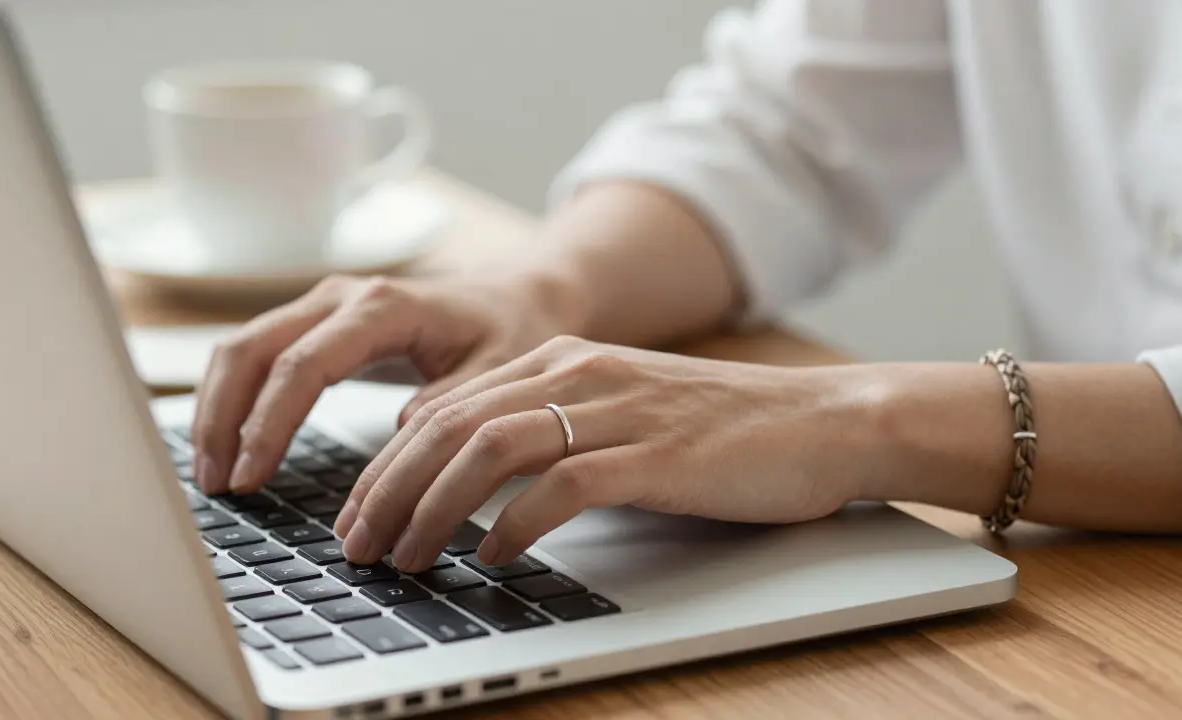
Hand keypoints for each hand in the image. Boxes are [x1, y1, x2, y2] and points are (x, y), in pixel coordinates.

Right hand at [190, 273, 578, 494]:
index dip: (268, 423)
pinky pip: (258, 354)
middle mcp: (342, 296)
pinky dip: (234, 398)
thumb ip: (451, 403)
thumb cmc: (510, 332)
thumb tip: (400, 438)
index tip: (250, 477)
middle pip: (252, 349)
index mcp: (383, 307)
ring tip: (211, 475)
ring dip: (217, 409)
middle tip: (214, 485)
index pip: (303, 364)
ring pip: (242, 348)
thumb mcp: (499, 372)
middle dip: (223, 418)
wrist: (518, 296)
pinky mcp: (319, 324)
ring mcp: (324, 305)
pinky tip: (229, 445)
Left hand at [335, 336, 874, 569]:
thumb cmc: (725, 430)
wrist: (824, 420)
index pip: (447, 406)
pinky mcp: (656, 455)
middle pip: (450, 425)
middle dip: (387, 489)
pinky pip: (561, 485)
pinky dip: (514, 524)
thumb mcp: (623, 413)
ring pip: (489, 449)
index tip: (360, 512)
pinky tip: (491, 557)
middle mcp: (581, 374)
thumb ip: (554, 430)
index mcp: (566, 360)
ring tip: (404, 557)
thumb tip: (477, 485)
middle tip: (357, 545)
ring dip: (431, 508)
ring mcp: (618, 411)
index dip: (387, 463)